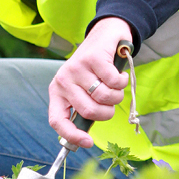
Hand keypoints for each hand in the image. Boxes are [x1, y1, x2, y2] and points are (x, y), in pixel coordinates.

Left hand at [47, 17, 132, 147]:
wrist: (104, 35)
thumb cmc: (94, 70)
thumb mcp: (83, 90)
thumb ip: (82, 110)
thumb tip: (84, 139)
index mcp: (57, 92)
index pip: (57, 120)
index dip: (71, 135)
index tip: (88, 143)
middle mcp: (63, 80)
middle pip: (88, 111)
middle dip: (107, 112)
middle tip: (110, 101)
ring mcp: (77, 68)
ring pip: (104, 97)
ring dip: (117, 95)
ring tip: (114, 85)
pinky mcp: (93, 58)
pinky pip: (114, 82)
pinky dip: (122, 81)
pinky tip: (119, 73)